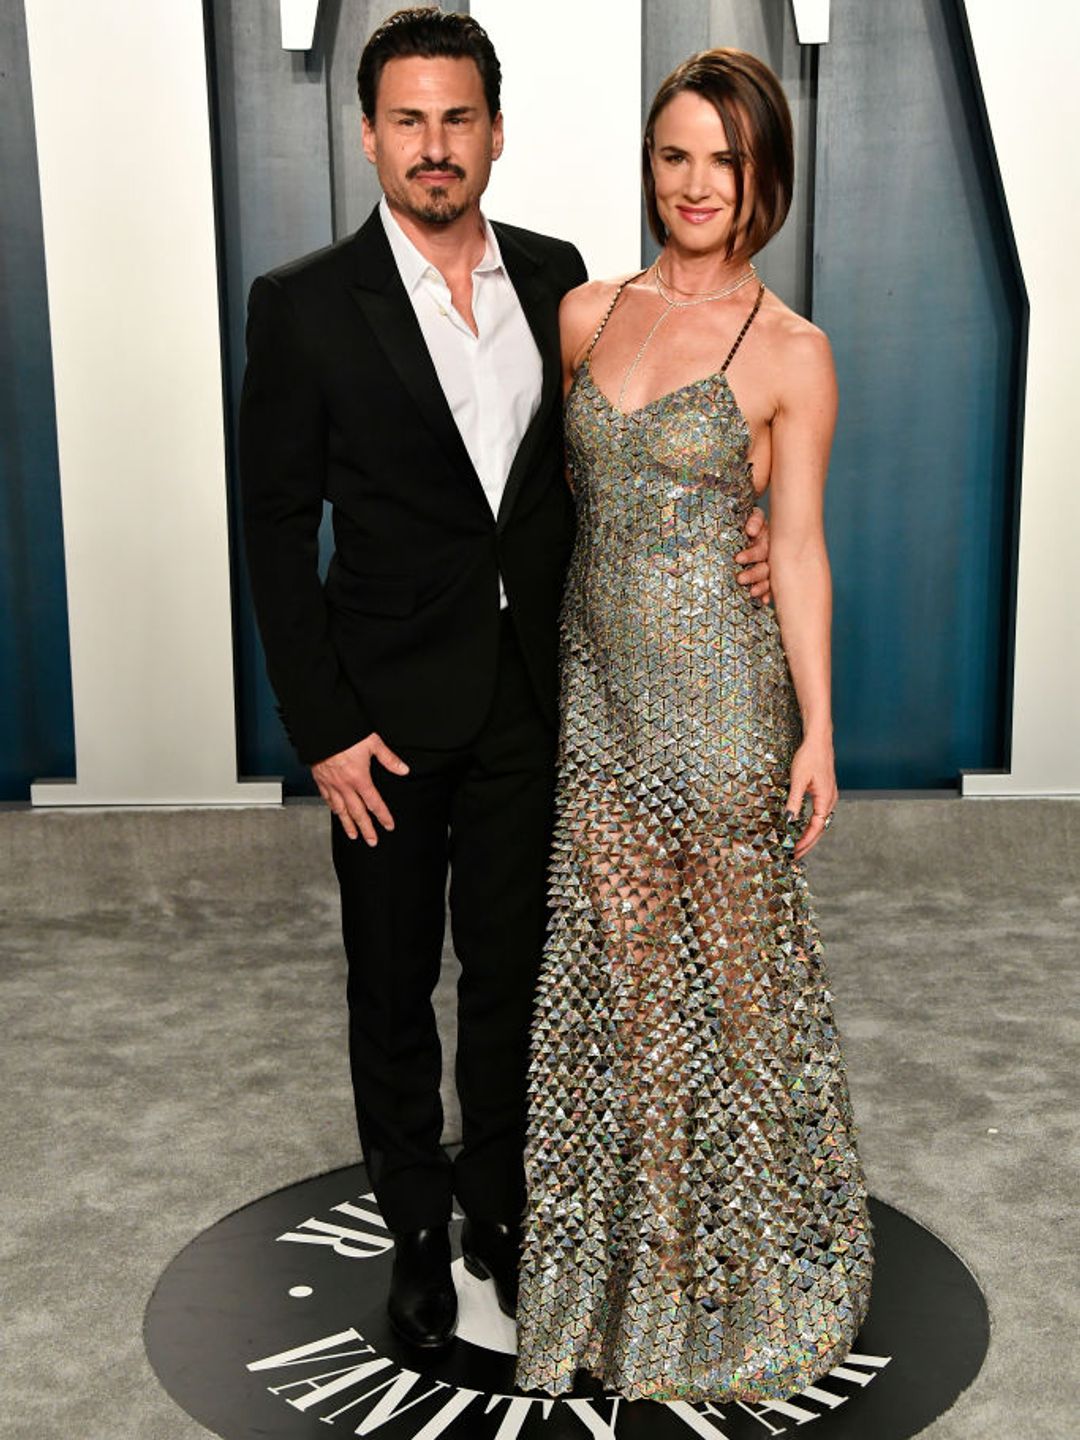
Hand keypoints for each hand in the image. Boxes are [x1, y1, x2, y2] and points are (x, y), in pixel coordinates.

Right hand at [311, 733, 408, 844]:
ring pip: (340, 809)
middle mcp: (344, 785)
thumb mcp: (373, 743)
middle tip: (371, 841)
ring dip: (347, 824)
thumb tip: (403, 770)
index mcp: (359, 778)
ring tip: (353, 834)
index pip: (374, 803)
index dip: (383, 816)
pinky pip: (326, 798)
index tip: (389, 826)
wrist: (321, 728)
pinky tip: (335, 812)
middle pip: (357, 813)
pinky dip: (331, 808)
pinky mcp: (320, 779)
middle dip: (366, 829)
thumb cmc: (345, 734)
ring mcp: (330, 784)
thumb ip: (389, 759)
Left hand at [735, 506, 771, 604]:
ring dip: (760, 586)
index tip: (738, 559)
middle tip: (740, 579)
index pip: (760, 549)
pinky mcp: (769, 577)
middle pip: (764, 567)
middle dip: (753, 574)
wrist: (756, 528)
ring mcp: (772, 567)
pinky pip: (770, 588)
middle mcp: (771, 555)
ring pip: (767, 578)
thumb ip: (754, 520)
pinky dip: (767, 594)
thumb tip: (751, 530)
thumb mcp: (755, 518)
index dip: (751, 555)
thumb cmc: (753, 523)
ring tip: (752, 592)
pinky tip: (764, 600)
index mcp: (767, 541)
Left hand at [784, 735, 837, 860]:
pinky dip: (812, 825)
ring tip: (798, 846)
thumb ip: (794, 801)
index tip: (794, 851)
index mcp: (826, 799)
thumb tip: (790, 820)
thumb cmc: (809, 757)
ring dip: (810, 835)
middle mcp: (831, 800)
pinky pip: (820, 814)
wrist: (818, 740)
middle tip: (795, 855)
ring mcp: (830, 796)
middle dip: (808, 843)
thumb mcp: (798, 780)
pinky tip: (803, 828)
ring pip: (821, 822)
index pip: (816, 828)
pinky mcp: (825, 792)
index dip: (805, 841)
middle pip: (820, 829)